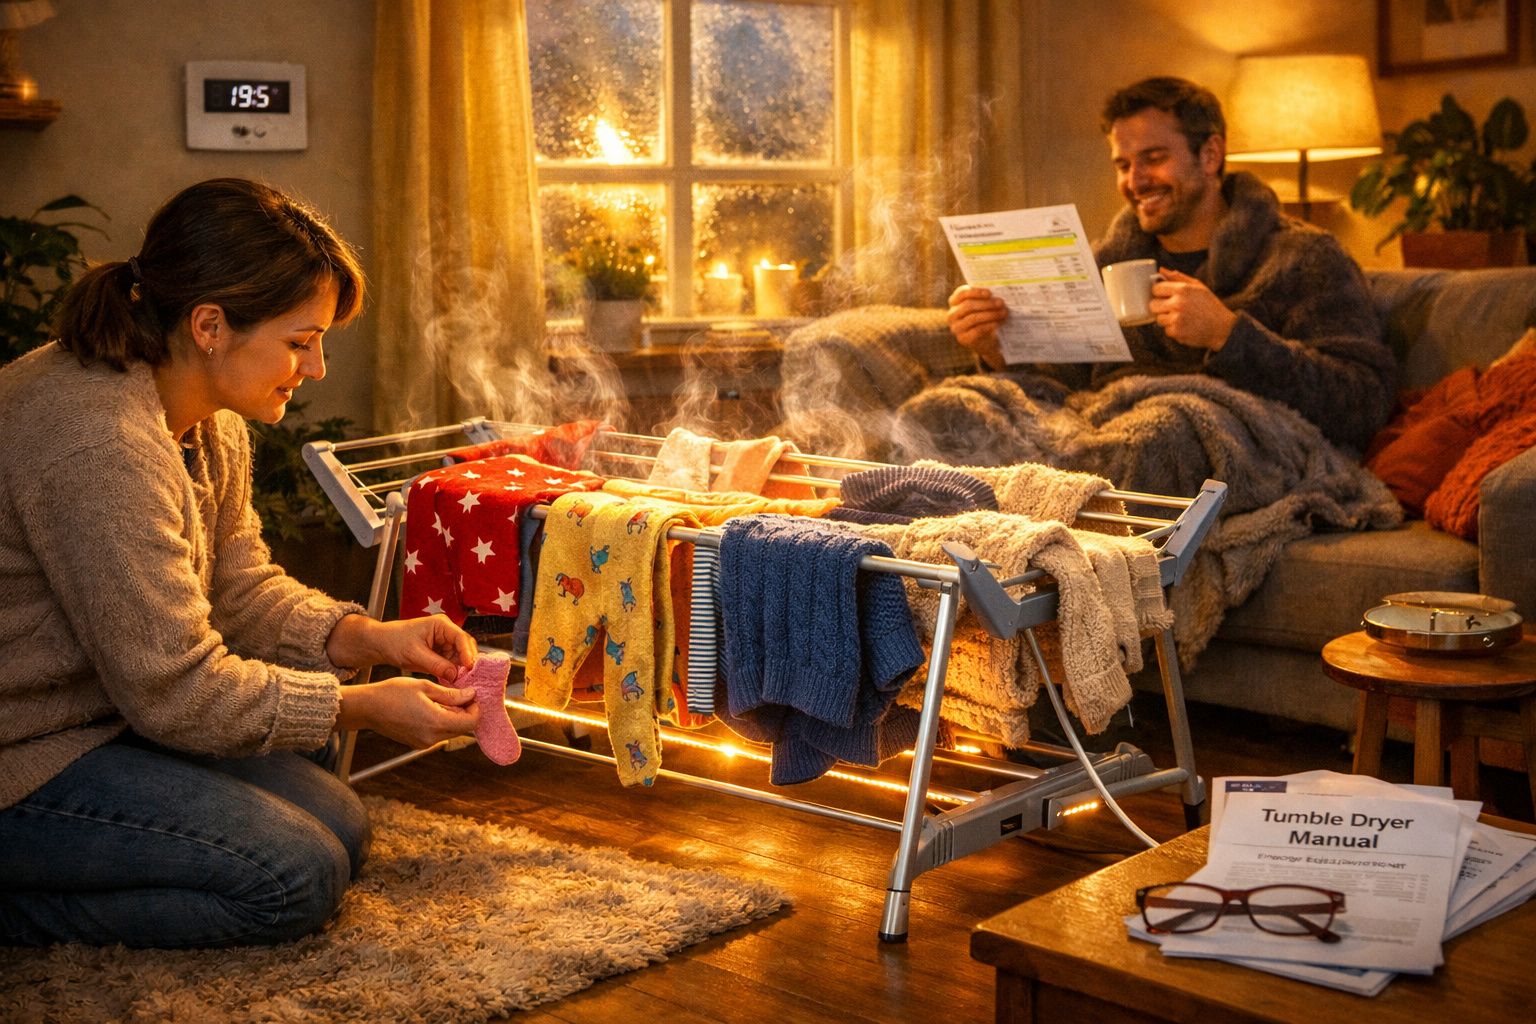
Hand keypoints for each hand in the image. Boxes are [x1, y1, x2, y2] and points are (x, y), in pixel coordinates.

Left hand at [326, 613, 477, 680]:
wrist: (382, 644)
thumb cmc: (395, 641)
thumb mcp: (415, 654)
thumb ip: (436, 664)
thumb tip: (454, 674)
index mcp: (441, 625)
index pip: (461, 638)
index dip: (468, 653)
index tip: (469, 667)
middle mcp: (446, 633)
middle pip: (465, 647)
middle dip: (466, 662)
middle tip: (468, 678)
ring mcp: (444, 643)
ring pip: (460, 657)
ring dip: (461, 669)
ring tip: (461, 682)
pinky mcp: (440, 653)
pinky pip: (452, 663)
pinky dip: (453, 672)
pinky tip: (453, 681)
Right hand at [336, 676, 478, 748]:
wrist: (367, 708)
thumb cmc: (392, 693)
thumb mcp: (425, 687)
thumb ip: (451, 694)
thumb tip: (471, 695)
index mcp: (436, 722)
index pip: (470, 723)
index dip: (475, 709)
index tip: (471, 696)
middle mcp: (431, 738)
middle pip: (462, 729)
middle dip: (465, 712)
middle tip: (459, 694)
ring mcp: (423, 743)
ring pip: (450, 731)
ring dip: (453, 716)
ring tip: (441, 699)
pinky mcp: (417, 743)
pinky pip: (438, 733)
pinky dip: (441, 721)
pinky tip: (431, 707)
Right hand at [946, 285, 1008, 368]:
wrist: (986, 340)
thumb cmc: (985, 318)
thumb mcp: (983, 306)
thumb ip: (986, 298)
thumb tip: (997, 294)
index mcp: (954, 302)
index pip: (961, 293)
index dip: (975, 292)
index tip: (989, 293)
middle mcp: (952, 315)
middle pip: (968, 305)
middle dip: (986, 304)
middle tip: (1001, 303)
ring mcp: (956, 328)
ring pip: (973, 318)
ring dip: (991, 314)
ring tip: (1004, 312)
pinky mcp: (963, 338)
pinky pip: (977, 330)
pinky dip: (989, 325)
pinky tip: (998, 323)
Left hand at [1149, 269, 1237, 350]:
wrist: (1222, 327)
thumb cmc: (1209, 305)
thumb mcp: (1198, 287)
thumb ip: (1178, 278)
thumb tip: (1161, 270)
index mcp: (1182, 289)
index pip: (1156, 288)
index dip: (1159, 293)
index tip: (1165, 296)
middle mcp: (1178, 303)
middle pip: (1153, 304)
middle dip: (1160, 307)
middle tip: (1173, 309)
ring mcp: (1176, 318)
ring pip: (1158, 319)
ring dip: (1167, 319)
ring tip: (1182, 318)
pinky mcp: (1176, 332)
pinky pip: (1166, 330)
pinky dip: (1174, 330)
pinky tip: (1185, 326)